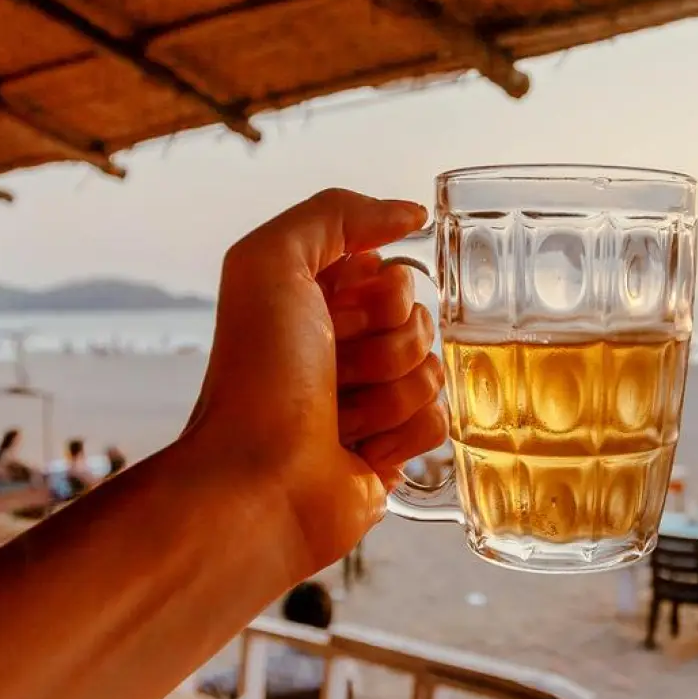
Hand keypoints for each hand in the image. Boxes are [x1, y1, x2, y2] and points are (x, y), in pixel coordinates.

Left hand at [183, 189, 446, 578]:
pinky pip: (439, 422)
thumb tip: (410, 214)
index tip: (333, 319)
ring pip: (434, 372)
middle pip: (420, 320)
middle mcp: (341, 348)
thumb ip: (335, 214)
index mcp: (314, 303)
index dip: (375, 296)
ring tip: (341, 419)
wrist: (259, 484)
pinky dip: (402, 435)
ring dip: (390, 395)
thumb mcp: (270, 263)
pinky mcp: (391, 451)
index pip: (392, 273)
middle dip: (386, 346)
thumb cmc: (257, 379)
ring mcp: (369, 401)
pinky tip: (359, 450)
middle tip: (336, 373)